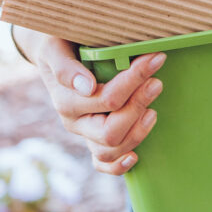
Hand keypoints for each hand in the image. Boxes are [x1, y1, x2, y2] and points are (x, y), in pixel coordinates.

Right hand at [30, 35, 165, 174]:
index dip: (134, 80)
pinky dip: (118, 166)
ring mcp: (85, 134)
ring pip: (111, 150)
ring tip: (153, 111)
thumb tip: (86, 86)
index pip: (107, 99)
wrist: (54, 51)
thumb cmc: (61, 45)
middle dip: (138, 106)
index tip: (155, 59)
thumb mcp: (56, 48)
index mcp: (66, 101)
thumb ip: (66, 67)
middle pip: (111, 131)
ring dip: (137, 132)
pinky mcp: (95, 141)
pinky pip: (103, 164)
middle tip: (156, 83)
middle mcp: (75, 122)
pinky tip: (135, 158)